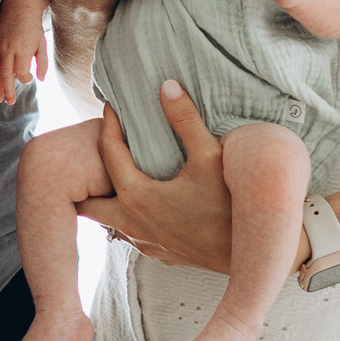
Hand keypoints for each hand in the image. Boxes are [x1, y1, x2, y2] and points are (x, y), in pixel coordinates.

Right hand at [0, 0, 49, 101]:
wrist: (19, 10)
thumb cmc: (33, 28)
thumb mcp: (42, 44)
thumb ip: (42, 63)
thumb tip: (41, 80)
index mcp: (23, 49)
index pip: (21, 71)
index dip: (25, 79)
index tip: (29, 79)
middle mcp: (9, 49)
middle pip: (6, 74)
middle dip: (7, 90)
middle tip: (9, 102)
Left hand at [72, 84, 235, 271]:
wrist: (253, 253)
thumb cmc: (231, 205)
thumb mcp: (210, 156)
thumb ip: (185, 120)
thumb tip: (167, 86)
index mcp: (136, 196)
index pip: (108, 152)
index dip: (108, 124)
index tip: (112, 105)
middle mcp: (133, 223)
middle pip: (88, 201)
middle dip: (86, 178)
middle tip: (96, 154)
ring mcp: (146, 242)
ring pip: (108, 222)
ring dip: (107, 200)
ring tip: (116, 177)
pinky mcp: (162, 254)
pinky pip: (131, 235)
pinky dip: (127, 218)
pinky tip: (144, 205)